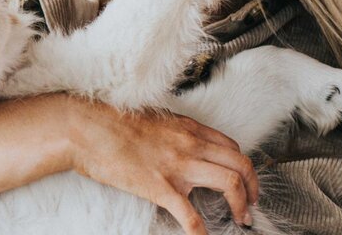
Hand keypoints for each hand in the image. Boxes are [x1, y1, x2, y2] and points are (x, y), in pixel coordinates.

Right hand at [64, 96, 257, 233]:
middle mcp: (190, 144)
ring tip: (241, 219)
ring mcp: (177, 166)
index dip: (243, 166)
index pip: (231, 146)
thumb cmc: (113, 120)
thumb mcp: (153, 118)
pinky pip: (190, 216)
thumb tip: (181, 146)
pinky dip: (201, 233)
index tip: (245, 180)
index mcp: (188, 128)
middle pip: (240, 163)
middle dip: (254, 186)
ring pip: (230, 183)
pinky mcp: (160, 187)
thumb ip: (173, 132)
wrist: (87, 126)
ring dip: (242, 204)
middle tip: (252, 204)